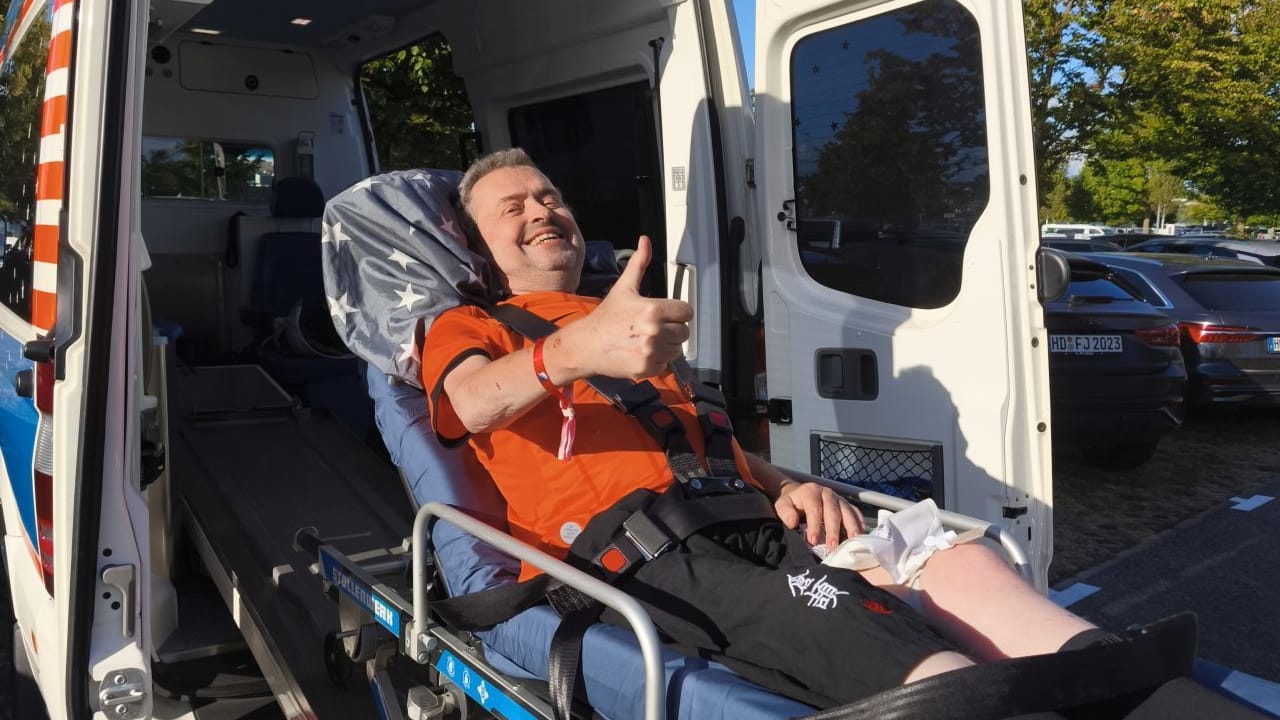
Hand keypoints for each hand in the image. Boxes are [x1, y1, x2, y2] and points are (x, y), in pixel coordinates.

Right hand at [572, 235, 692, 378]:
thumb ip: (639, 264)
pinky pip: (665, 365)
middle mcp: (654, 331)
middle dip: (672, 330)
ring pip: (676, 349)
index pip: (686, 312)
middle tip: (653, 328)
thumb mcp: (623, 288)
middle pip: (684, 332)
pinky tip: (640, 353)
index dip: (678, 313)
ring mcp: (650, 351)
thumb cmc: (605, 318)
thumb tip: (645, 241)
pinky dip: (656, 361)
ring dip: (666, 346)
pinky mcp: (646, 368)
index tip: (667, 315)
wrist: (585, 345)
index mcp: (652, 309)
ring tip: (647, 340)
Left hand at [774, 482, 864, 548]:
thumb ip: (786, 513)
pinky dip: (859, 523)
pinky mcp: (846, 504)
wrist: (798, 492)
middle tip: (832, 547)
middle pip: (833, 512)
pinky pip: (855, 512)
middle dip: (833, 530)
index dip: (814, 525)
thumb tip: (793, 523)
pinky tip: (861, 534)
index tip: (812, 540)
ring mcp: (838, 498)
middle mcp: (827, 493)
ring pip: (847, 512)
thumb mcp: (782, 505)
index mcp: (811, 492)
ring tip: (852, 541)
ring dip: (851, 527)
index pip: (814, 509)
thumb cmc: (791, 502)